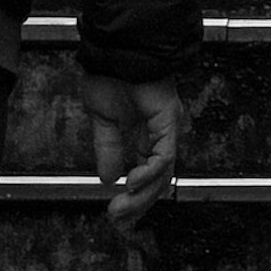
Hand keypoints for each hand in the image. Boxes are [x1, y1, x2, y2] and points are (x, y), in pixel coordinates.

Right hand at [85, 72, 181, 216]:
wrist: (113, 49)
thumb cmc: (108, 72)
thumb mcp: (102, 119)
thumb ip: (108, 148)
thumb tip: (109, 178)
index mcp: (144, 133)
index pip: (146, 174)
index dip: (134, 198)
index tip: (117, 216)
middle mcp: (159, 134)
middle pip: (157, 181)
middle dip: (138, 205)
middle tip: (118, 221)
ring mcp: (166, 128)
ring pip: (163, 174)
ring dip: (142, 196)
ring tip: (121, 209)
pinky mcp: (168, 120)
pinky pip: (164, 156)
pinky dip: (149, 173)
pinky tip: (132, 183)